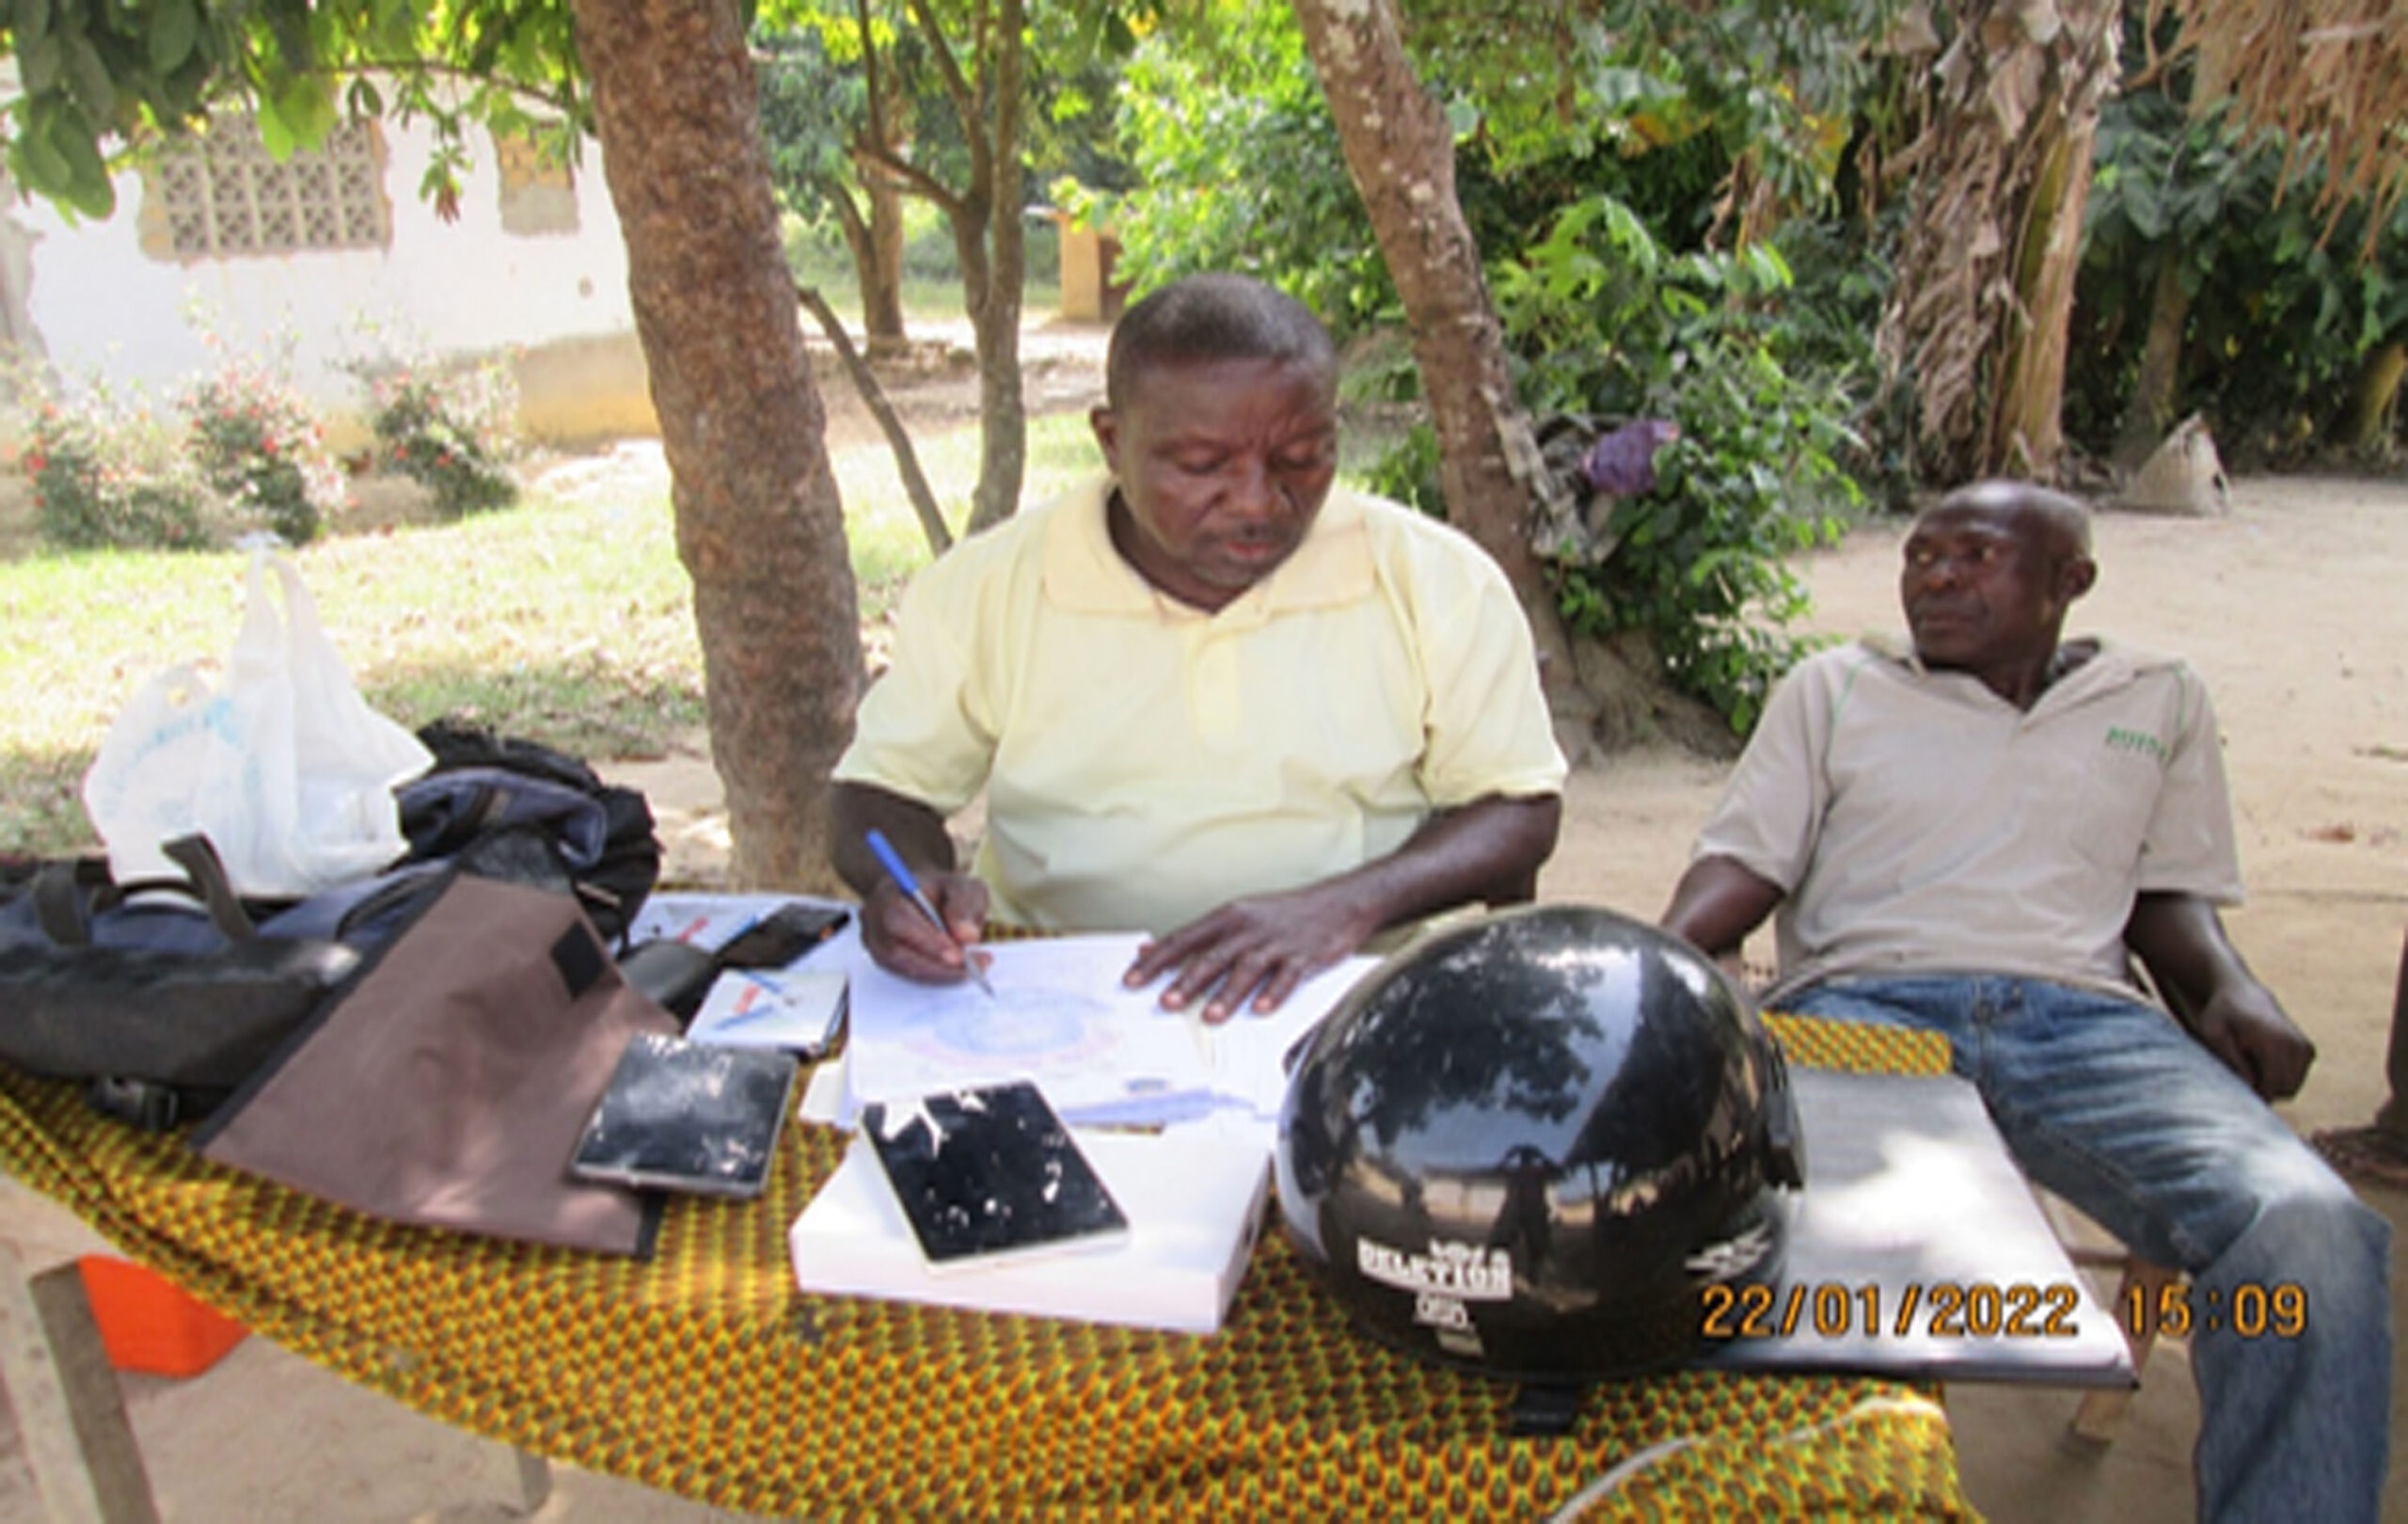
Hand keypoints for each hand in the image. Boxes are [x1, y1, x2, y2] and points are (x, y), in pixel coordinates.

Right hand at [860, 871, 989, 986]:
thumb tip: (967, 937)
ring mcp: (875, 944)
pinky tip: (957, 972)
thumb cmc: (942, 891)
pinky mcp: (885, 962)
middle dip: (936, 965)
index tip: (958, 956)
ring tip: (972, 971)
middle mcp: (873, 921)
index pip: (899, 919)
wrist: (926, 898)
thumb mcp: (961, 886)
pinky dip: (934, 977)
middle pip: (895, 951)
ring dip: (939, 974)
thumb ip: (965, 905)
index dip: (927, 940)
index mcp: (887, 894)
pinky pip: (907, 976)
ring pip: (902, 968)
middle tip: (972, 969)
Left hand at [1123, 885, 1380, 1023]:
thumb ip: (1196, 935)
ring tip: (1210, 1016)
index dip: (1156, 960)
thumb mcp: (1237, 914)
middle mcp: (1249, 929)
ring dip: (1227, 994)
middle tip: (1165, 1002)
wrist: (1341, 901)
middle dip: (1187, 981)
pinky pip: (1287, 978)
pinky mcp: (1305, 957)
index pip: (1184, 939)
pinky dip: (1274, 994)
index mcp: (1229, 917)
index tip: (1132, 979)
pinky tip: (1261, 1011)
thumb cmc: (1284, 914)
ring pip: (1247, 969)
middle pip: (1212, 956)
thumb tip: (1150, 948)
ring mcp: (1277, 943)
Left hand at [2187, 980, 2315, 1100]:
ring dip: (2273, 1084)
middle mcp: (2296, 1044)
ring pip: (2292, 1087)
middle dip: (2265, 1089)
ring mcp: (2306, 1047)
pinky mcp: (2309, 1050)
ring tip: (2251, 1064)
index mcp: (2275, 1041)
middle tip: (2243, 1072)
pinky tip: (2263, 1061)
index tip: (2238, 1083)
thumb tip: (2252, 1084)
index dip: (2254, 1093)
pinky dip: (2281, 1077)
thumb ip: (2232, 1059)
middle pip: (2285, 1090)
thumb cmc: (2222, 1013)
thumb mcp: (2214, 1032)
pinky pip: (2296, 1079)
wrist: (2240, 992)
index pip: (2272, 1085)